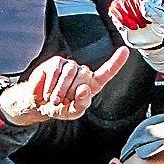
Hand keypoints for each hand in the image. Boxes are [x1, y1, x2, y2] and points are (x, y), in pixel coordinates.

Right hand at [1, 49, 128, 124]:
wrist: (37, 103)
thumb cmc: (57, 107)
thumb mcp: (71, 113)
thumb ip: (80, 105)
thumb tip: (84, 89)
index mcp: (91, 85)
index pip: (107, 72)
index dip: (117, 62)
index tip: (125, 51)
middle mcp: (82, 73)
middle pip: (85, 77)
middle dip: (71, 92)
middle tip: (61, 101)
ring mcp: (70, 66)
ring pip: (70, 73)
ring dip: (60, 90)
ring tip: (54, 98)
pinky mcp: (56, 62)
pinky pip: (56, 71)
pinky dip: (50, 84)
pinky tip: (47, 90)